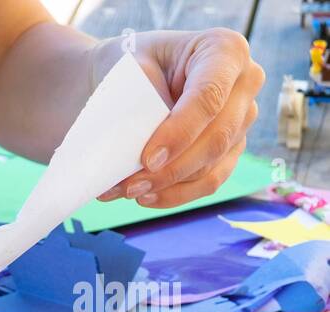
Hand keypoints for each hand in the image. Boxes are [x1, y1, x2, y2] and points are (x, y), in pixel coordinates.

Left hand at [92, 29, 264, 209]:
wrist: (132, 75)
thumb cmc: (133, 64)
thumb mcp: (132, 65)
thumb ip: (141, 99)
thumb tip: (142, 152)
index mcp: (225, 50)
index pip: (210, 96)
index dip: (181, 132)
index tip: (147, 159)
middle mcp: (246, 82)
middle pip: (217, 136)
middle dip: (172, 169)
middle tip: (129, 186)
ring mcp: (243, 117)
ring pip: (214, 164)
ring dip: (170, 186)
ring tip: (128, 192)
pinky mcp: (232, 147)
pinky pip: (212, 180)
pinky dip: (178, 194)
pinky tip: (148, 198)